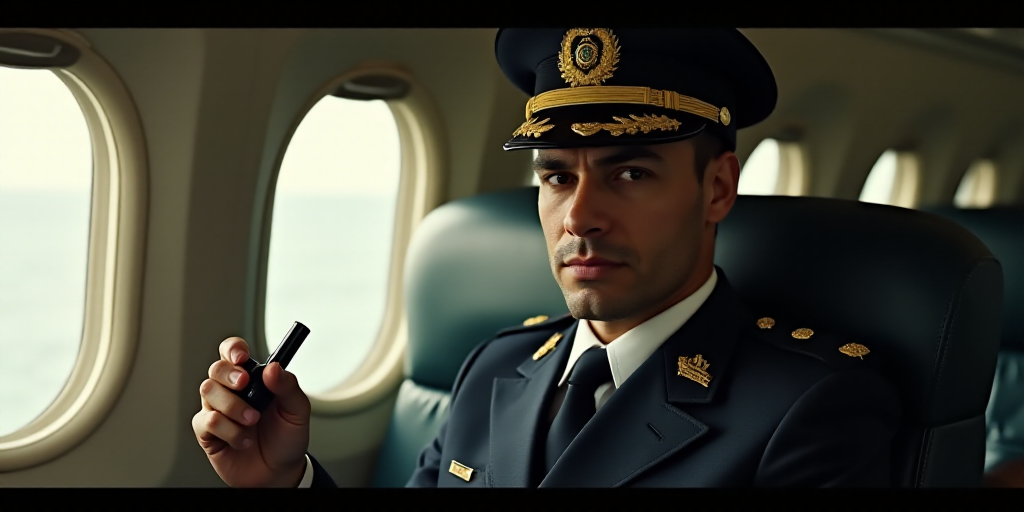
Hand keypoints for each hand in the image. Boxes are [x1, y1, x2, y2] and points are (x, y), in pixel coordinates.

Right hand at [192, 337, 310, 486]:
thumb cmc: (287, 438)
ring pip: (208, 392)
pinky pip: (206, 421)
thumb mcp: (298, 411)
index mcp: (254, 380)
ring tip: (252, 421)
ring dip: (232, 406)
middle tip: (245, 385)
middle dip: (229, 374)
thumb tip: (273, 368)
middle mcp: (232, 392)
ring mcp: (218, 410)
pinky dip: (228, 430)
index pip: (234, 353)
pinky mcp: (208, 433)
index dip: (233, 349)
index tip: (242, 357)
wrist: (279, 473)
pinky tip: (243, 440)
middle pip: (216, 369)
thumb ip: (288, 387)